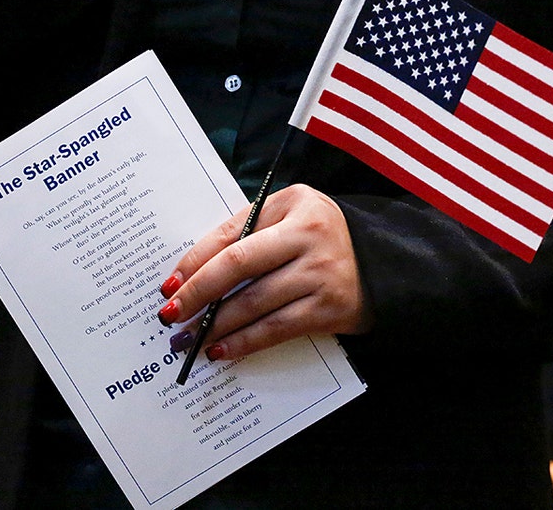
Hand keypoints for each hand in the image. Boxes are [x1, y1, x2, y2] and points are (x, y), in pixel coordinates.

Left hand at [157, 184, 367, 360]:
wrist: (383, 264)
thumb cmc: (322, 239)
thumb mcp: (291, 216)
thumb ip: (250, 230)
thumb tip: (195, 270)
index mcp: (294, 204)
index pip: (232, 233)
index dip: (195, 260)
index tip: (169, 284)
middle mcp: (308, 236)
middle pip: (239, 265)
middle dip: (198, 293)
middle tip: (170, 314)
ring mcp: (321, 274)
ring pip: (254, 302)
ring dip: (215, 324)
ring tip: (189, 338)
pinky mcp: (329, 309)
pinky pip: (276, 329)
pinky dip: (244, 342)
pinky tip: (221, 349)